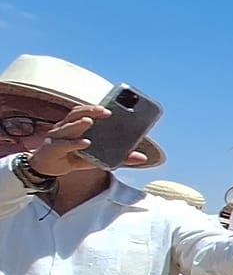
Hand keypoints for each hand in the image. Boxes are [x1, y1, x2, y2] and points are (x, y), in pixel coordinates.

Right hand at [25, 105, 152, 174]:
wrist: (48, 168)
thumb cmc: (73, 157)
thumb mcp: (97, 157)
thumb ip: (118, 157)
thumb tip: (142, 157)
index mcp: (75, 125)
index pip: (85, 111)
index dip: (95, 107)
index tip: (110, 106)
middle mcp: (65, 127)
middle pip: (76, 114)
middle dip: (90, 111)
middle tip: (105, 111)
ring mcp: (56, 137)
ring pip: (67, 127)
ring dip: (78, 124)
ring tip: (90, 121)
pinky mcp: (52, 149)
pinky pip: (63, 144)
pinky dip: (74, 143)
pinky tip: (85, 142)